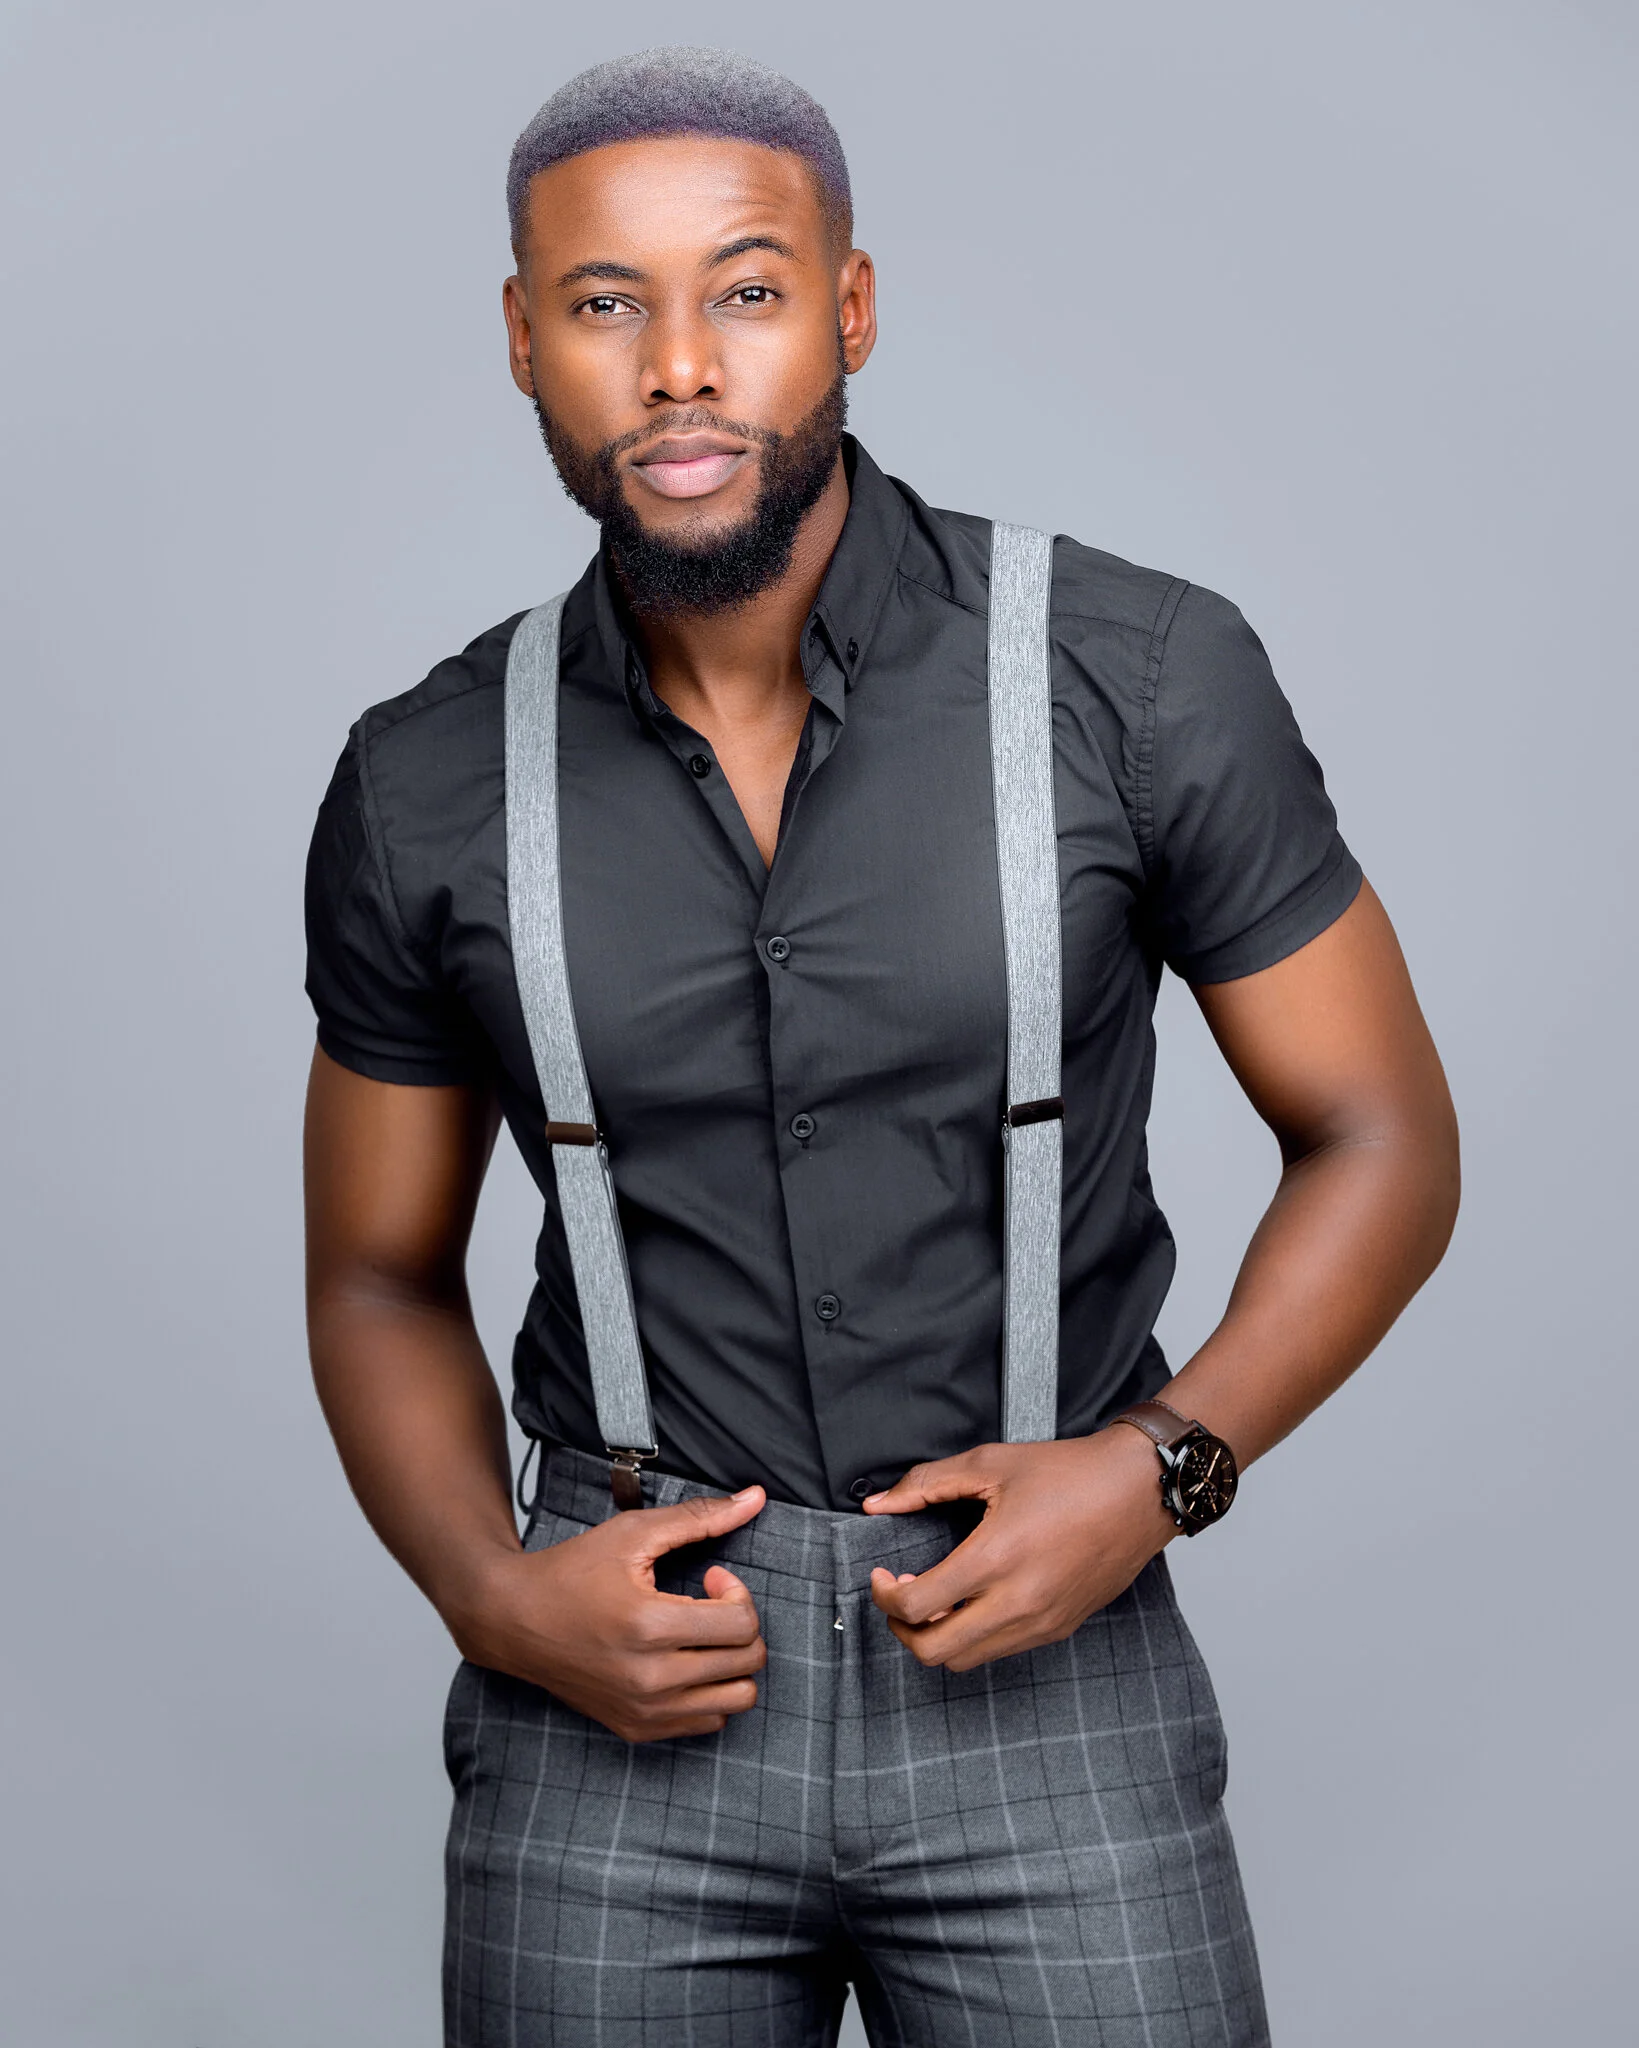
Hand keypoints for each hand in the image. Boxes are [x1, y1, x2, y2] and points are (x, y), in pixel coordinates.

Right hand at [450, 1487, 768, 1741]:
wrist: (513, 1620)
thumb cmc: (571, 1571)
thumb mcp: (634, 1533)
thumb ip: (700, 1517)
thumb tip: (756, 1498)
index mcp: (650, 1626)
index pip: (743, 1625)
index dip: (738, 1592)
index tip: (712, 1577)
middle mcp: (650, 1679)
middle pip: (748, 1662)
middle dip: (741, 1623)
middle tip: (708, 1601)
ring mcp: (644, 1710)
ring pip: (738, 1700)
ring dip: (732, 1662)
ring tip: (700, 1633)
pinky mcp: (637, 1729)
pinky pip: (708, 1722)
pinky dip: (709, 1691)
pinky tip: (684, 1659)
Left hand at [865, 1429, 1174, 1670]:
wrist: (1139, 1490)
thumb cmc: (1070, 1473)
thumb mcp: (990, 1463)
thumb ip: (927, 1483)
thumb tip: (878, 1502)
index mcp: (995, 1559)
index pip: (916, 1606)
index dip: (883, 1595)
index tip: (881, 1575)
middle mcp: (1018, 1602)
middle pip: (935, 1652)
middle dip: (903, 1628)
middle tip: (900, 1594)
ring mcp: (1041, 1622)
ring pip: (967, 1660)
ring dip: (939, 1636)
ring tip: (936, 1597)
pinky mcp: (1060, 1628)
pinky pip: (1001, 1651)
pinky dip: (975, 1636)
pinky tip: (975, 1598)